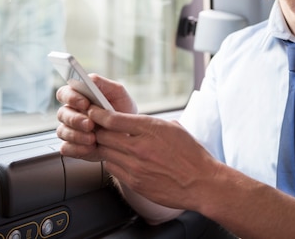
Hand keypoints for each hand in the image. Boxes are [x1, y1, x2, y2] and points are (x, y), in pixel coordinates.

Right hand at [56, 74, 136, 160]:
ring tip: (93, 138)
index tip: (85, 103)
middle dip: (75, 119)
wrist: (132, 134)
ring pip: (62, 131)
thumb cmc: (122, 109)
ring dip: (77, 135)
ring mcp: (71, 130)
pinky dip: (77, 149)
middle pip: (62, 114)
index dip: (71, 97)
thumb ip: (102, 83)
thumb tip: (88, 79)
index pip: (64, 93)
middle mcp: (71, 113)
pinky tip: (90, 148)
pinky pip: (66, 148)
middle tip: (90, 124)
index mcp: (78, 97)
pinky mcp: (73, 147)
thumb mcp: (117, 92)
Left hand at [87, 107, 221, 211]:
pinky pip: (112, 169)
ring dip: (103, 146)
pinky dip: (112, 161)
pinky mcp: (134, 182)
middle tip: (94, 127)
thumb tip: (134, 121)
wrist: (202, 183)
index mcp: (150, 129)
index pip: (113, 119)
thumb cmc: (191, 155)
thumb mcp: (174, 128)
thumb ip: (151, 124)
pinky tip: (118, 158)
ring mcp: (135, 167)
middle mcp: (140, 147)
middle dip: (96, 130)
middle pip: (103, 135)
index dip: (98, 114)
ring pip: (105, 152)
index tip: (93, 111)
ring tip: (106, 143)